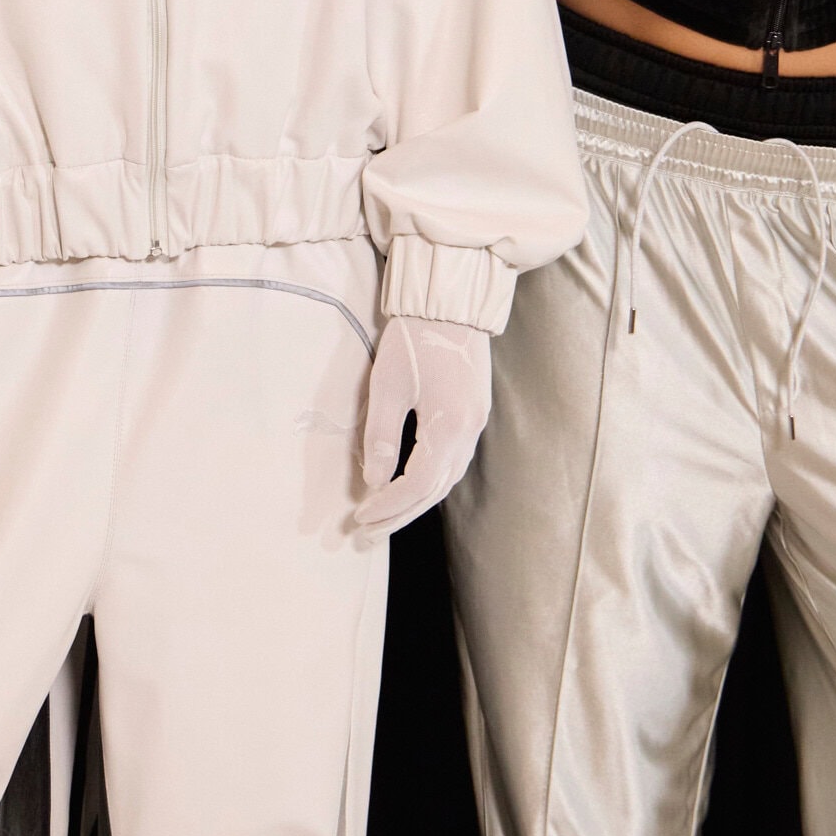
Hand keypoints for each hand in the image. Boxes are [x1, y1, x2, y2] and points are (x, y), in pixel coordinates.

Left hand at [356, 315, 491, 537]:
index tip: (359, 518)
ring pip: (447, 478)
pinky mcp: (474, 412)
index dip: (389, 506)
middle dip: (400, 514)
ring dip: (416, 502)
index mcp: (450, 425)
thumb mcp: (388, 385)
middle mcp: (470, 430)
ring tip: (384, 517)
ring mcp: (476, 422)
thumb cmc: (414, 337)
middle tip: (366, 534)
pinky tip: (410, 485)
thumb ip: (382, 436)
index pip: (419, 484)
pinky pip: (454, 461)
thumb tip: (374, 483)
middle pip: (436, 489)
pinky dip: (430, 481)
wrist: (450, 301)